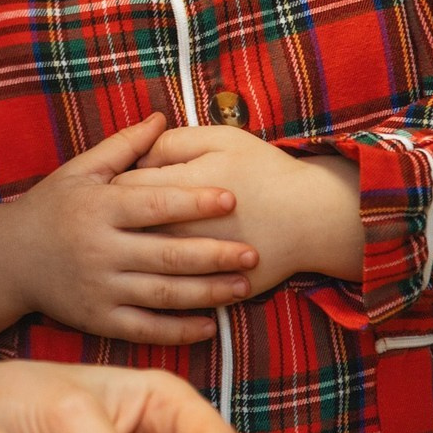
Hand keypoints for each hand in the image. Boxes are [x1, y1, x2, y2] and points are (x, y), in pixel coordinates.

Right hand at [0, 116, 256, 350]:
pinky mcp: (98, 319)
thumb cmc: (51, 207)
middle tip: (254, 252)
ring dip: (207, 292)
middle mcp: (99, 250)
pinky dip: (179, 330)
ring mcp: (99, 288)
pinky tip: (210, 325)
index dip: (194, 202)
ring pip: (163, 294)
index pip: (154, 204)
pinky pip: (146, 328)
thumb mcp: (80, 171)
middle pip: (167, 254)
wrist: (8, 260)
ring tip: (244, 285)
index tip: (232, 198)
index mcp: (98, 209)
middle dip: (214, 254)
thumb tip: (161, 117)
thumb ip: (123, 147)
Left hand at [124, 125, 361, 293]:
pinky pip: (172, 291)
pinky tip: (167, 264)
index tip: (128, 179)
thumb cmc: (264, 170)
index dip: (120, 180)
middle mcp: (181, 231)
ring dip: (138, 249)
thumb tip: (136, 159)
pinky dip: (163, 278)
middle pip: (127, 228)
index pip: (123, 187)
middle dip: (123, 218)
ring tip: (149, 234)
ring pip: (146, 263)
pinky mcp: (211, 292)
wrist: (311, 217)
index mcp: (179, 189)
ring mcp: (196, 268)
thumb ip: (171, 142)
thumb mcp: (221, 140)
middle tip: (132, 209)